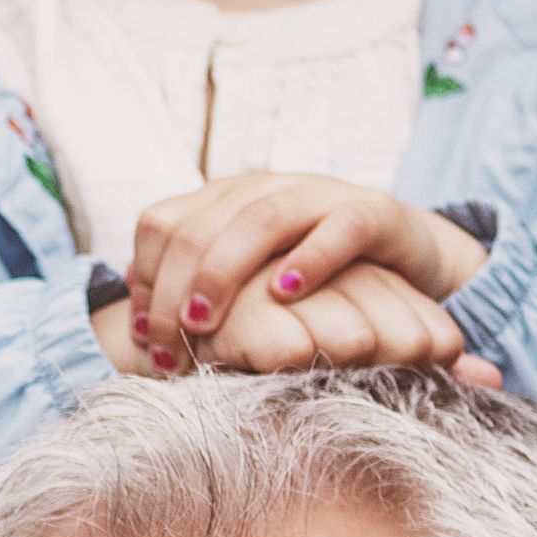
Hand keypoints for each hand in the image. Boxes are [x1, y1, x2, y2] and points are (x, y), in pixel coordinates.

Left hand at [108, 175, 491, 380]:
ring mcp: (317, 194)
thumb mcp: (247, 285)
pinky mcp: (371, 211)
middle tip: (167, 348)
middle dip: (172, 292)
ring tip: (203, 323)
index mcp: (224, 198)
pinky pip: (338, 227)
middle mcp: (264, 188)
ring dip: (222, 273)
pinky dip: (310, 259)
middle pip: (197, 226)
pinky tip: (285, 293)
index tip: (144, 339)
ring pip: (258, 219)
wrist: (400, 253)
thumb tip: (136, 322)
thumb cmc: (310, 278)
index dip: (144, 282)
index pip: (160, 225)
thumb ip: (195, 295)